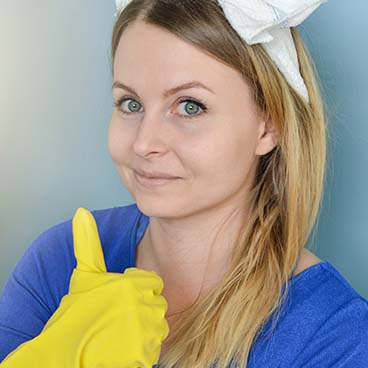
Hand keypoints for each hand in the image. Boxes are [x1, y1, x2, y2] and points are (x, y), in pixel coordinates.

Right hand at [1, 207, 168, 367]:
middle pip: (157, 304)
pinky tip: (123, 346)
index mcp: (134, 283)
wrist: (65, 353)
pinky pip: (154, 347)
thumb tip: (82, 213)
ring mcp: (148, 331)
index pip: (153, 283)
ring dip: (143, 329)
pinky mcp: (147, 354)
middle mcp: (145, 304)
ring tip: (120, 332)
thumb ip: (88, 242)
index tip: (120, 299)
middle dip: (141, 309)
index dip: (137, 290)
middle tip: (119, 317)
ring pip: (158, 326)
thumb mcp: (84, 275)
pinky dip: (142, 349)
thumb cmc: (76, 313)